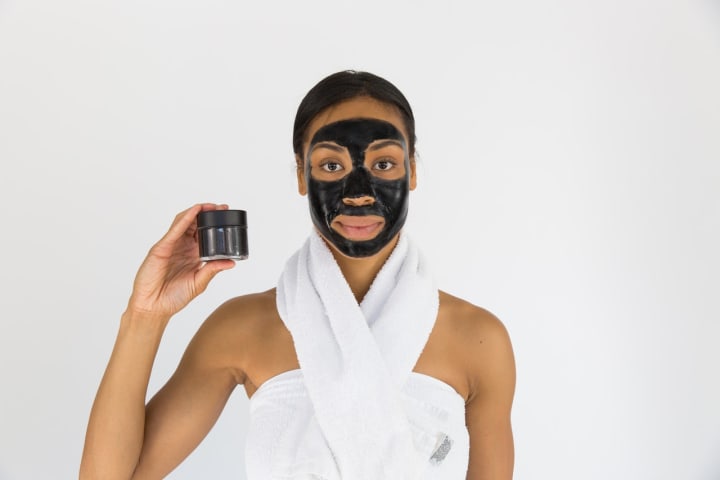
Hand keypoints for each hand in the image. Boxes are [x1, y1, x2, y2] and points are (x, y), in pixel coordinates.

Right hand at [127, 204, 235, 319]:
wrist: (154, 308)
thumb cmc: (174, 297)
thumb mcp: (199, 283)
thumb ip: (213, 270)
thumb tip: (232, 263)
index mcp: (192, 254)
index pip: (204, 233)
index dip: (215, 223)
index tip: (227, 215)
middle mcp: (182, 247)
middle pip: (195, 224)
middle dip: (208, 213)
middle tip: (222, 207)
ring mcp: (171, 246)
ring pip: (183, 222)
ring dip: (196, 212)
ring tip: (210, 206)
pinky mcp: (161, 249)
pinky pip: (174, 231)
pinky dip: (184, 220)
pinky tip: (194, 212)